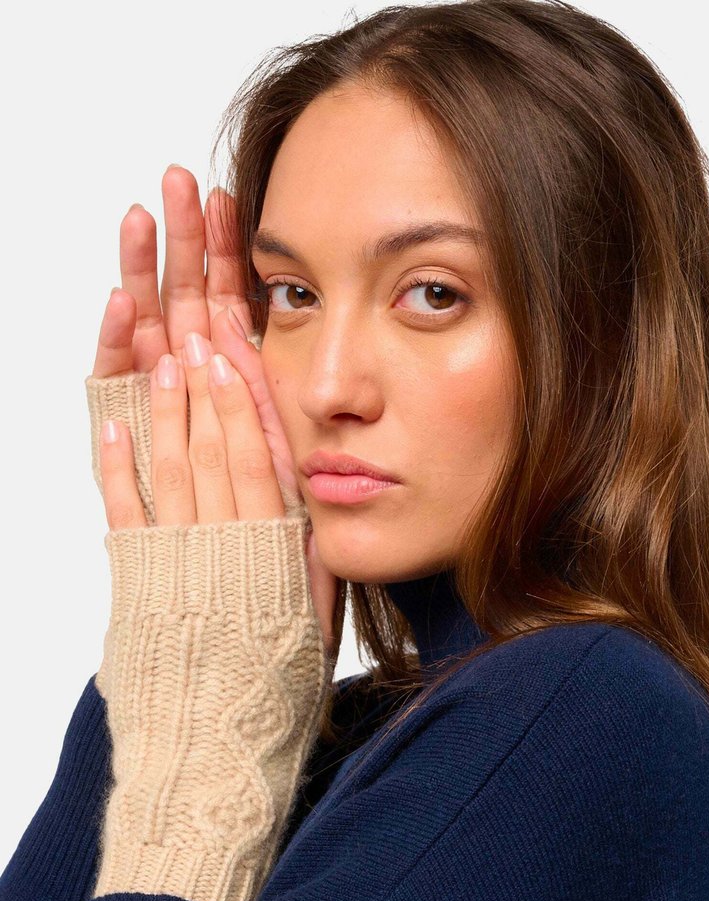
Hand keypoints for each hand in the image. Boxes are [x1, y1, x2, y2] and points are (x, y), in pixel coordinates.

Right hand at [92, 165, 299, 520]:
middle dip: (178, 243)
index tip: (227, 196)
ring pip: (147, 335)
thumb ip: (270, 398)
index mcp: (226, 388)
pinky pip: (119, 381)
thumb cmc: (271, 540)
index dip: (224, 252)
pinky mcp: (126, 441)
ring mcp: (153, 417)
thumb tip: (266, 322)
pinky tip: (122, 305)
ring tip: (140, 220)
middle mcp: (186, 395)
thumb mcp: (285, 457)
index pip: (224, 305)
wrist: (237, 606)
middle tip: (175, 181)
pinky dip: (119, 349)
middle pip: (180, 305)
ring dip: (144, 276)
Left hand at [96, 309, 339, 661]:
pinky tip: (115, 426)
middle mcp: (224, 543)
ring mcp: (176, 557)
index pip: (258, 456)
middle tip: (196, 330)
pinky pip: (124, 510)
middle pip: (214, 448)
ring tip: (163, 361)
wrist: (211, 747)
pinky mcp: (136, 579)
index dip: (244, 401)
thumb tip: (312, 515)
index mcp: (272, 552)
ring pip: (172, 467)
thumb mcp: (314, 628)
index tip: (234, 355)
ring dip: (166, 410)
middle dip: (204, 385)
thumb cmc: (268, 695)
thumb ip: (311, 568)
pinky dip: (117, 465)